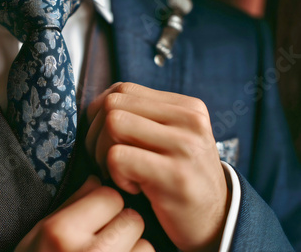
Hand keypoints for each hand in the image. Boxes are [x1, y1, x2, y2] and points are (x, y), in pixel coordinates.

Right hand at [15, 176, 153, 251]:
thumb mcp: (38, 234)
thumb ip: (69, 204)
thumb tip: (96, 179)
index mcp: (61, 232)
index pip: (110, 196)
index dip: (105, 205)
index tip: (96, 216)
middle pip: (132, 219)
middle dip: (122, 227)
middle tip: (104, 241)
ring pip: (145, 247)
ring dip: (133, 251)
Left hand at [85, 82, 229, 250]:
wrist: (215, 222)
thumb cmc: (180, 180)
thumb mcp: (171, 140)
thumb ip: (143, 117)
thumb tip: (97, 105)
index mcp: (187, 107)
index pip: (123, 89)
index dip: (100, 115)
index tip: (107, 141)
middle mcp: (190, 120)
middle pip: (113, 105)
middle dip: (96, 134)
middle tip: (107, 161)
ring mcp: (185, 146)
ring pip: (113, 124)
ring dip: (102, 153)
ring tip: (120, 173)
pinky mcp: (175, 176)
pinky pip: (117, 156)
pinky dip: (114, 174)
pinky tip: (133, 188)